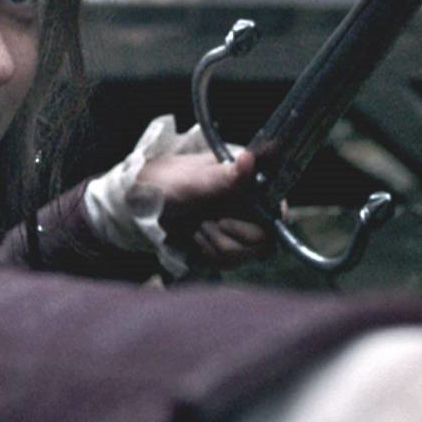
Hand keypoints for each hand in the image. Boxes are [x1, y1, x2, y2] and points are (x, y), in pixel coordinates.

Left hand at [136, 150, 277, 268]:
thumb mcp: (196, 180)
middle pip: (263, 242)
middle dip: (228, 238)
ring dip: (213, 245)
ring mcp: (238, 226)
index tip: (226, 221)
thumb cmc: (168, 182)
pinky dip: (207, 254)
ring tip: (196, 227)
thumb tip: (249, 158)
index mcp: (250, 183)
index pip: (277, 213)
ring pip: (244, 255)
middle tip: (204, 222)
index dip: (258, 225)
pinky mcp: (225, 244)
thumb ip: (226, 176)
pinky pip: (227, 263)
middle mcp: (250, 205)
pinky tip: (194, 239)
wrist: (144, 202)